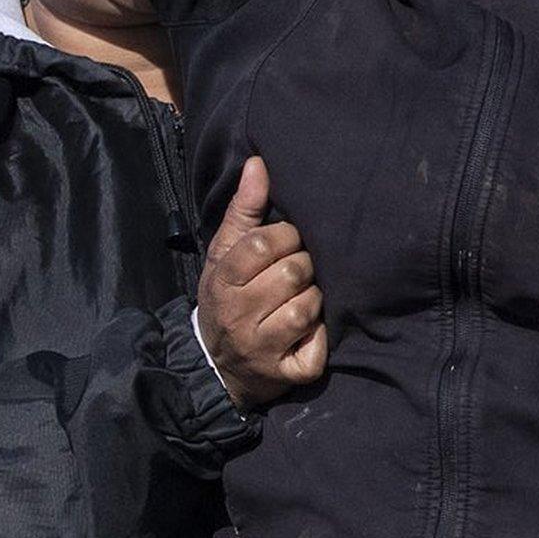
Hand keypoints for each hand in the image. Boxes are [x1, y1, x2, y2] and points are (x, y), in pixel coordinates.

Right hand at [195, 157, 327, 409]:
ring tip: (301, 301)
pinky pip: (317, 348)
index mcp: (223, 279)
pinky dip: (320, 338)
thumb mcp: (226, 254)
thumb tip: (259, 162)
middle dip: (303, 268)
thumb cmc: (229, 296)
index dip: (286, 238)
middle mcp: (237, 314)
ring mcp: (260, 347)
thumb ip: (244, 209)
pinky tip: (309, 334)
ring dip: (314, 301)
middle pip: (293, 272)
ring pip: (308, 306)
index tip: (288, 243)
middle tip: (297, 274)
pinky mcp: (285, 375)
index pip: (263, 243)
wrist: (218, 367)